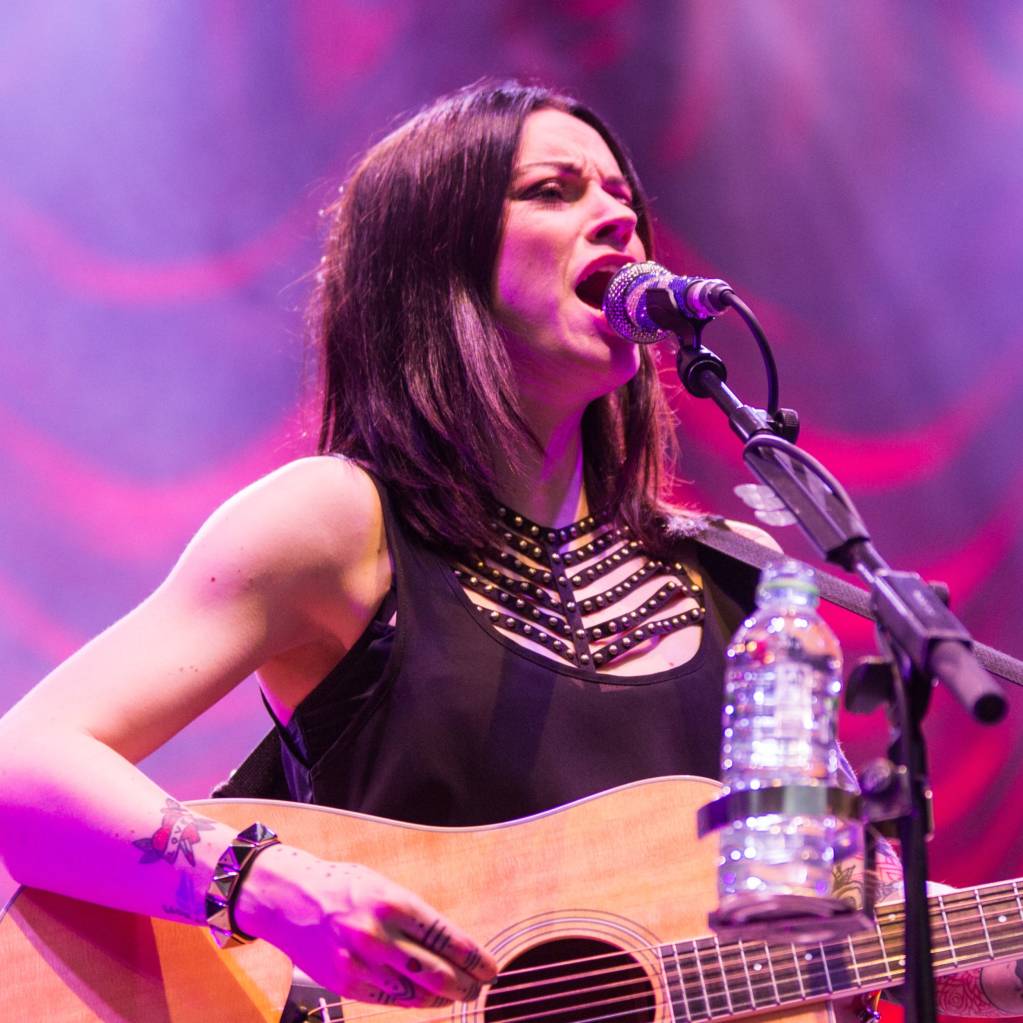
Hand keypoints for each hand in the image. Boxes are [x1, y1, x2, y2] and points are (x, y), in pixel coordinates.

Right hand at [233, 844, 497, 1005]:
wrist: (288, 897)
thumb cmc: (344, 887)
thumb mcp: (383, 886)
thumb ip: (413, 916)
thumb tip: (450, 945)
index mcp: (393, 902)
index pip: (446, 938)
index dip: (474, 958)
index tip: (491, 968)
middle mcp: (377, 934)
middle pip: (435, 971)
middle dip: (465, 983)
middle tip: (479, 985)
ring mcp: (359, 961)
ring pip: (414, 992)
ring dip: (442, 997)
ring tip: (457, 994)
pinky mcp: (344, 982)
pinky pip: (388, 999)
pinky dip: (412, 1001)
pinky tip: (425, 998)